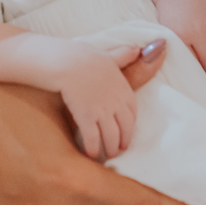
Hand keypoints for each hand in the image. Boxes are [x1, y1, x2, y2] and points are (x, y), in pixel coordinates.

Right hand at [56, 44, 139, 160]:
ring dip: (110, 148)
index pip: (132, 113)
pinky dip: (93, 147)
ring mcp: (102, 110)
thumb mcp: (106, 55)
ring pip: (111, 136)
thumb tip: (140, 48)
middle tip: (118, 150)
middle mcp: (116, 101)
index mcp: (123, 88)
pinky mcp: (86, 116)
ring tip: (105, 156)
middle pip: (124, 128)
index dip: (129, 126)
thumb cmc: (83, 56)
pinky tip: (90, 154)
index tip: (126, 134)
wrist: (66, 60)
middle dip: (122, 141)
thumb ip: (123, 55)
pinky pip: (93, 137)